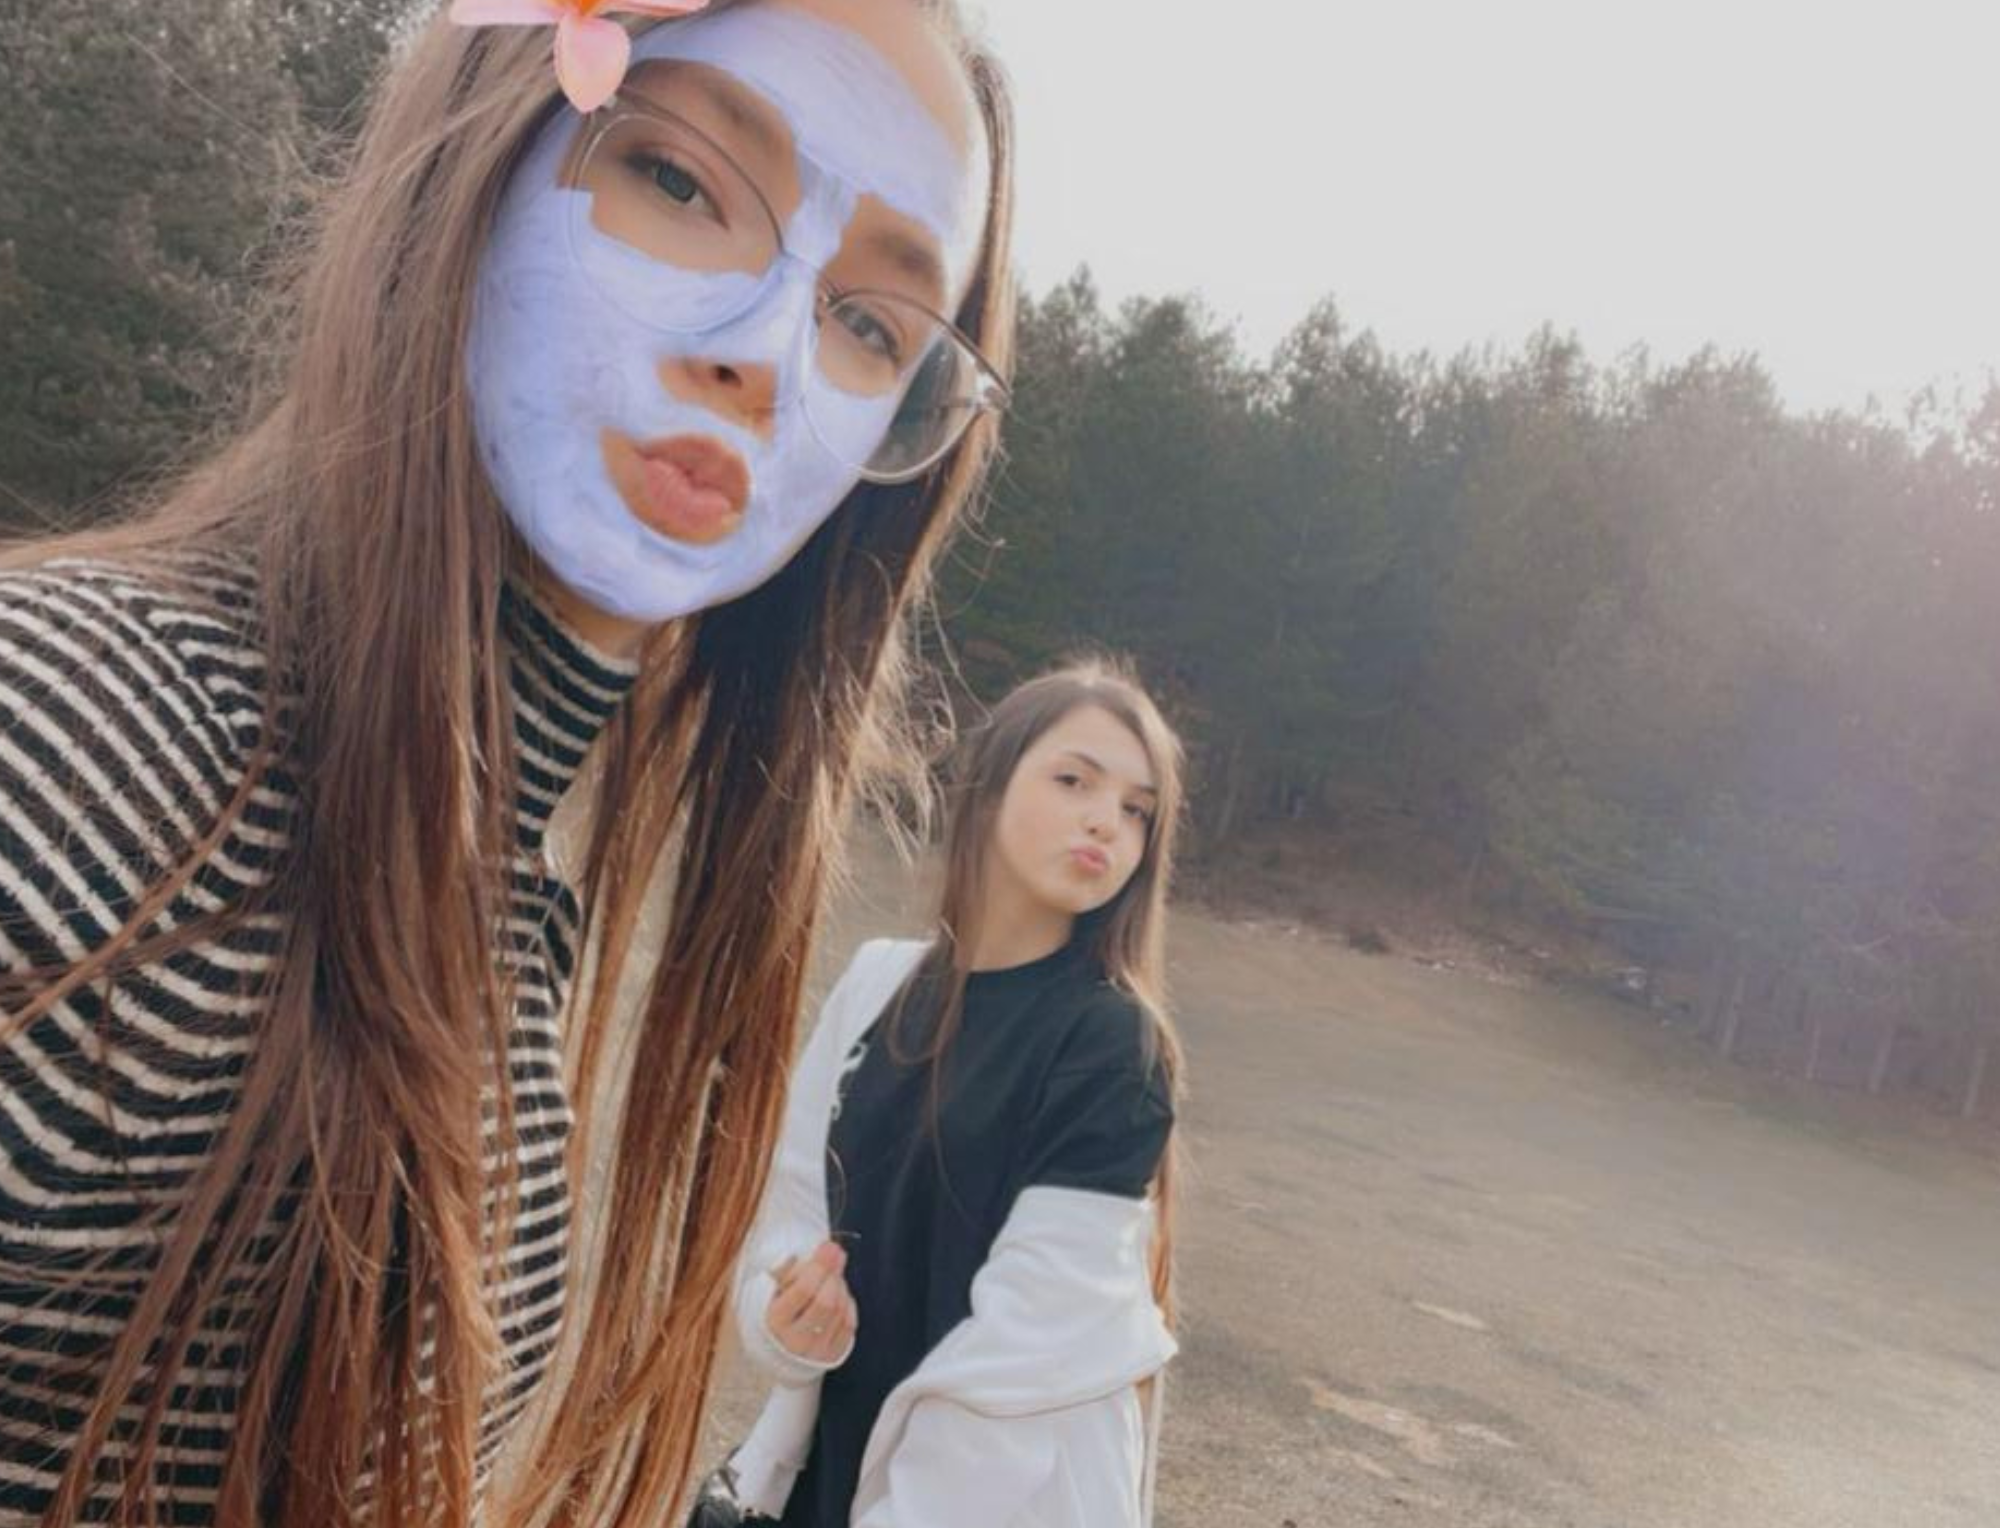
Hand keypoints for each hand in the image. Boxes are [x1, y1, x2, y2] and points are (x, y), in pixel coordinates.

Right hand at [766, 1239, 856, 1364]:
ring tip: (832, 1276)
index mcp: (775, 1322)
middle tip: (835, 1256)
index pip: (804, 1290)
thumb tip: (818, 1252)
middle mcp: (795, 1341)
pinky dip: (847, 1304)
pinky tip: (838, 1294)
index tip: (828, 1246)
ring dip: (840, 1286)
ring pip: (840, 1311)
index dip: (820, 1265)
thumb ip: (788, 1268)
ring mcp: (815, 1351)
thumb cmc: (775, 1311)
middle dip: (833, 1274)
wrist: (776, 1351)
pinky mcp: (832, 1356)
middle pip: (826, 1302)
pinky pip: (849, 1324)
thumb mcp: (771, 1289)